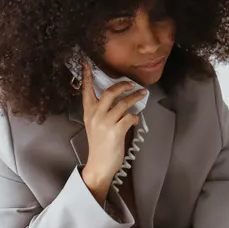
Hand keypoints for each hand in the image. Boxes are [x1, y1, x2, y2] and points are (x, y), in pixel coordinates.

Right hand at [79, 60, 145, 202]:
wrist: (99, 165)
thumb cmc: (99, 145)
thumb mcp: (96, 125)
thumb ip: (103, 111)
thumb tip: (120, 99)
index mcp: (89, 112)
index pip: (86, 90)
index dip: (87, 76)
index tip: (87, 63)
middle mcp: (96, 115)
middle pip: (109, 92)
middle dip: (123, 85)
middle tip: (132, 84)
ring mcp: (106, 123)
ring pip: (123, 104)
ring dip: (135, 98)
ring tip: (142, 94)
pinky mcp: (116, 132)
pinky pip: (130, 117)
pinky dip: (136, 116)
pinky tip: (136, 118)